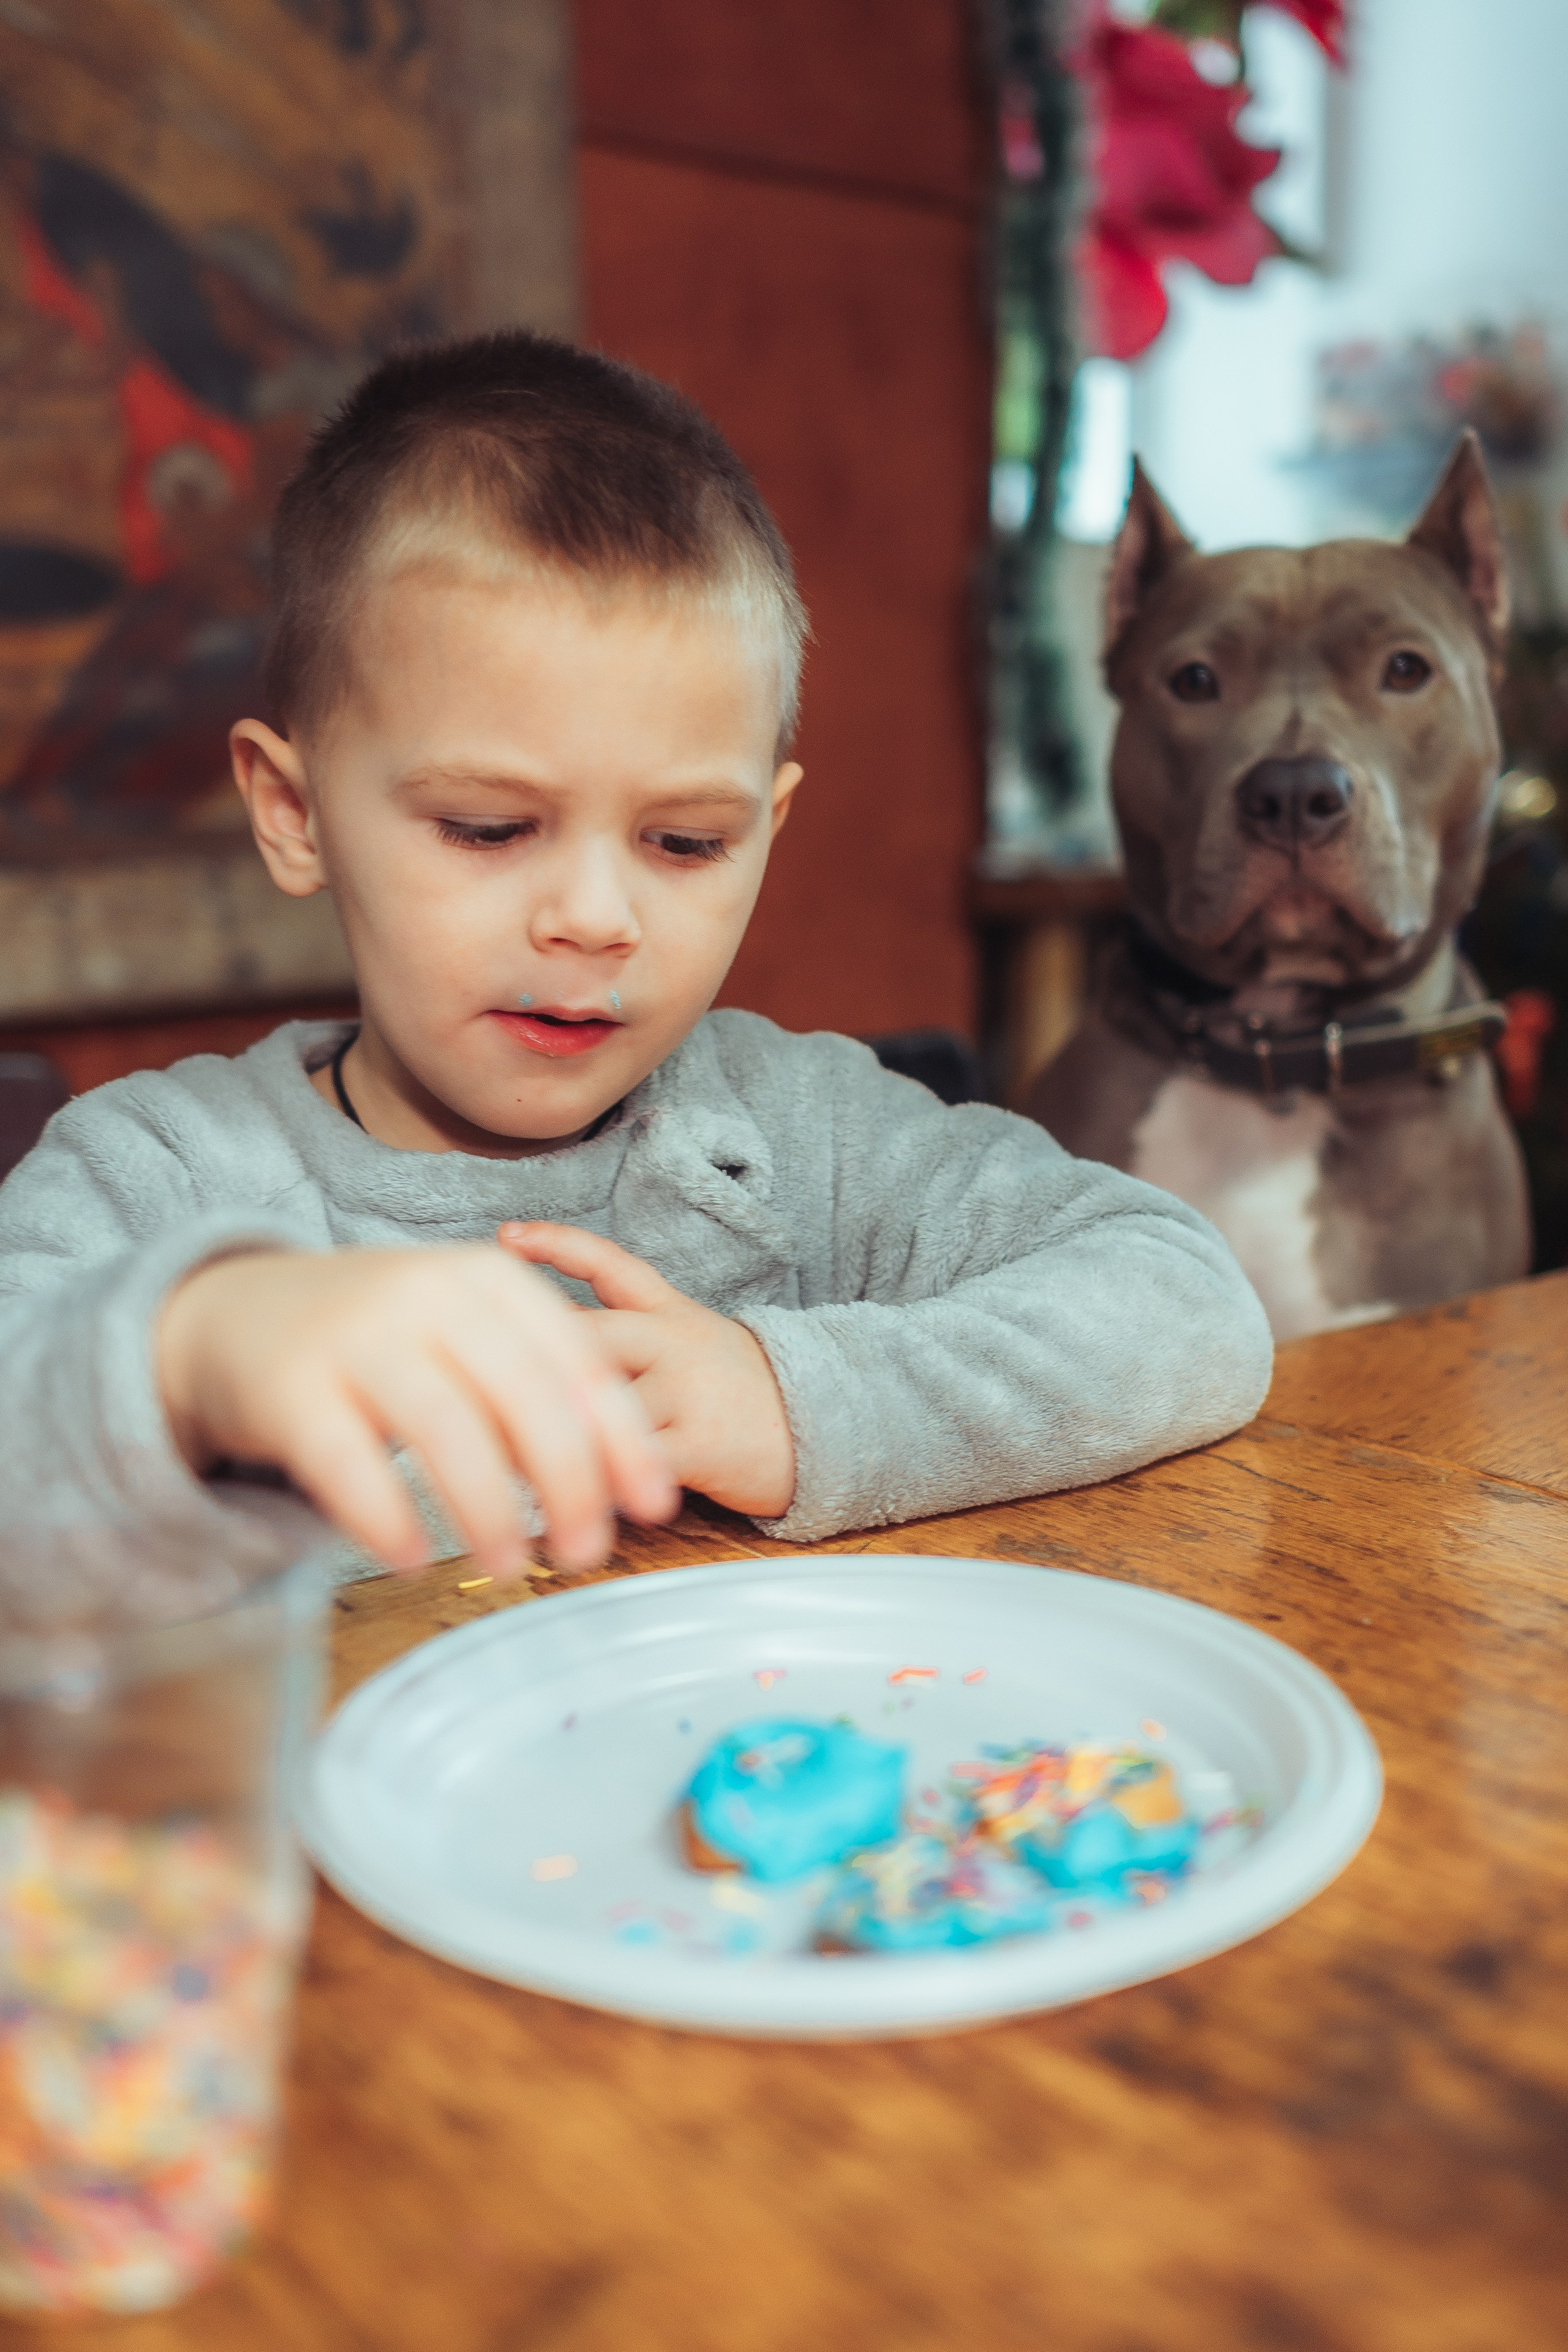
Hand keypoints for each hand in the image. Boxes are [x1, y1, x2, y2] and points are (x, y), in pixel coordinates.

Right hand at [157, 1245, 677, 1574]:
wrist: (239, 1312)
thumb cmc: (381, 1339)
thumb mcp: (465, 1332)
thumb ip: (536, 1387)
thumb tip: (621, 1479)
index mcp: (486, 1279)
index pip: (576, 1361)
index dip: (623, 1436)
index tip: (656, 1502)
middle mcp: (427, 1296)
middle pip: (523, 1396)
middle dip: (570, 1482)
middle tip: (589, 1551)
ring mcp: (355, 1339)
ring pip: (445, 1431)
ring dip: (488, 1509)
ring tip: (510, 1565)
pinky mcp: (290, 1389)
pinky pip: (349, 1463)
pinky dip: (387, 1517)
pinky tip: (413, 1558)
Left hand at [497, 1222, 796, 1520]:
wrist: (826, 1425)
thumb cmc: (741, 1392)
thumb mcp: (691, 1343)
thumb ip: (629, 1341)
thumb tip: (543, 1344)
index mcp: (671, 1312)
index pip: (610, 1264)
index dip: (557, 1246)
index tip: (504, 1238)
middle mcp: (674, 1342)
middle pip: (590, 1334)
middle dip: (527, 1353)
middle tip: (469, 1368)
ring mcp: (687, 1390)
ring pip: (602, 1399)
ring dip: (544, 1425)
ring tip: (486, 1445)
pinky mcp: (701, 1444)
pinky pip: (631, 1462)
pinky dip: (586, 1481)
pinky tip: (547, 1498)